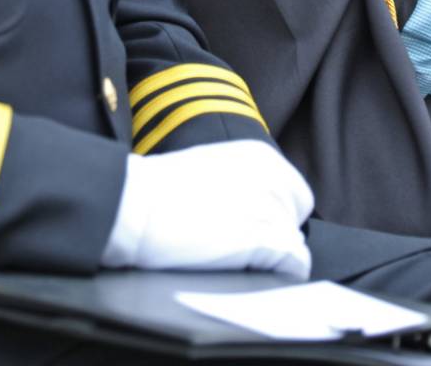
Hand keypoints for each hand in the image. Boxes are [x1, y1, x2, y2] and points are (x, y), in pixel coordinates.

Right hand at [100, 140, 312, 277]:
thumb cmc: (158, 191)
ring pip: (294, 244)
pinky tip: (246, 272)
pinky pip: (294, 265)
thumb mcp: (212, 169)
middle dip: (275, 234)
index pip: (295, 193)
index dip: (275, 215)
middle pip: (297, 218)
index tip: (252, 227)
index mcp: (261, 156)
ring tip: (232, 258)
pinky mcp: (267, 239)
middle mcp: (274, 177)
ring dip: (268, 257)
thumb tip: (255, 209)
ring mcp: (273, 208)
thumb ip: (242, 182)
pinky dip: (276, 275)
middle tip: (239, 245)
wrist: (134, 205)